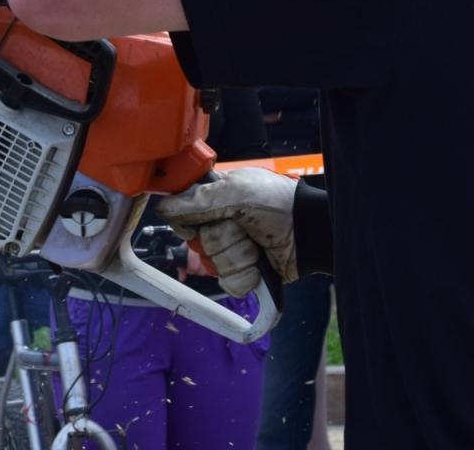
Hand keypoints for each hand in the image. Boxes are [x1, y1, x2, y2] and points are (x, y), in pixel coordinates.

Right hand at [157, 168, 297, 296]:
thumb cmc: (280, 204)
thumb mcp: (237, 192)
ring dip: (237, 257)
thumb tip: (163, 207)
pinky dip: (244, 277)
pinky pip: (227, 282)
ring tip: (257, 246)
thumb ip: (199, 199)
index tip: (200, 221)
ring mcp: (230, 249)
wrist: (310, 234)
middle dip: (222, 238)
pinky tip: (258, 267)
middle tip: (243, 228)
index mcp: (213, 198)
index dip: (188, 221)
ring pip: (211, 263)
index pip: (180, 213)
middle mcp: (218, 223)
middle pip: (196, 241)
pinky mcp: (242, 272)